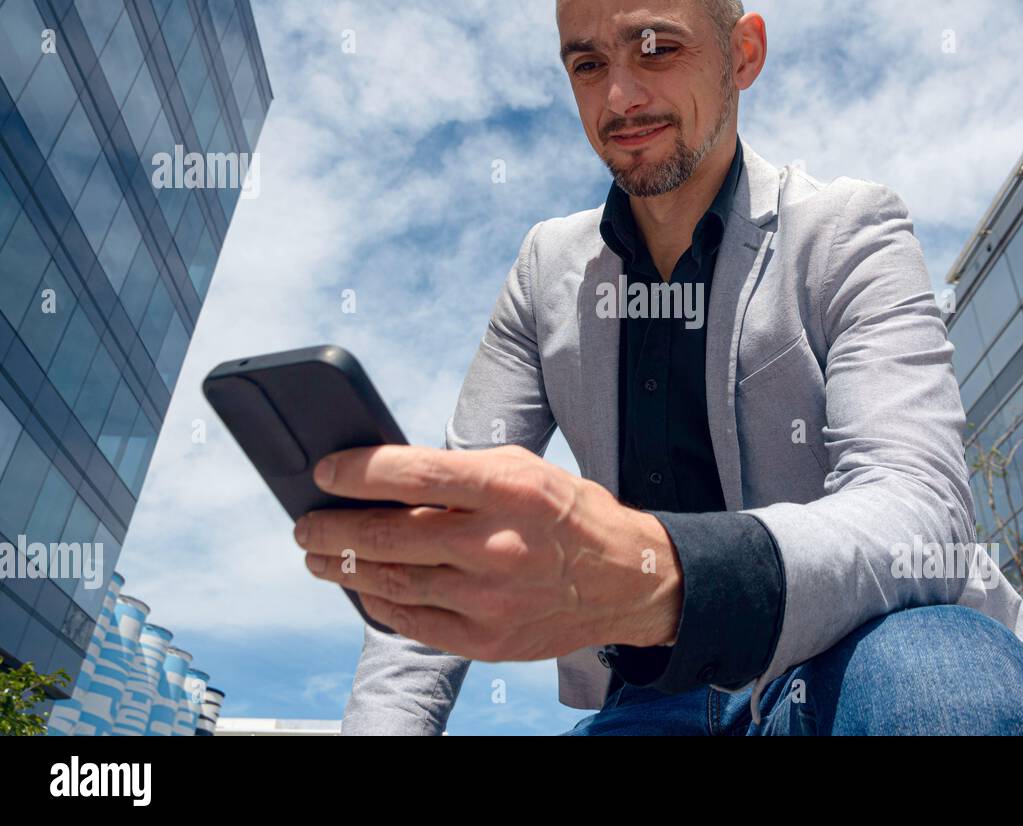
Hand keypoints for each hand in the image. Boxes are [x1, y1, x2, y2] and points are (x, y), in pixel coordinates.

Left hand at [294, 444, 682, 661]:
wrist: (628, 582)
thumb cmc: (570, 516)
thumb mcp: (526, 472)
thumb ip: (461, 475)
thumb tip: (386, 480)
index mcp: (510, 490)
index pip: (413, 474)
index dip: (357, 472)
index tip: (324, 472)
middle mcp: (497, 545)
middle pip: (388, 535)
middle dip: (332, 528)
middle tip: (304, 523)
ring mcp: (490, 599)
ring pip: (392, 581)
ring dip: (343, 568)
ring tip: (321, 556)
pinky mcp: (487, 640)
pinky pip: (412, 621)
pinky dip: (379, 602)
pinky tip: (364, 588)